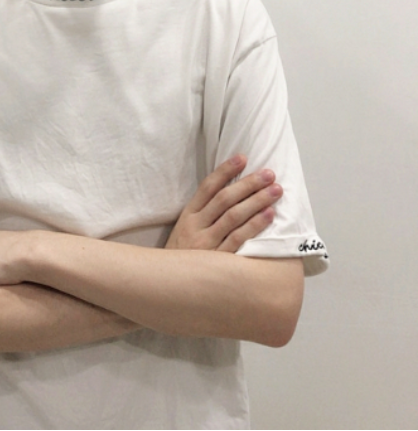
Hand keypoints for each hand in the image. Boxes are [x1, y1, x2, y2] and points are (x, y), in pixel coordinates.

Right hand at [165, 155, 281, 251]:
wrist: (168, 287)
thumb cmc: (183, 258)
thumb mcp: (184, 231)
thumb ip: (203, 214)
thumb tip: (230, 192)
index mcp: (188, 216)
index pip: (208, 187)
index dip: (225, 171)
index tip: (242, 158)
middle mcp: (196, 226)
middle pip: (225, 199)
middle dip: (248, 184)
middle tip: (268, 173)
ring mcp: (207, 244)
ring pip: (234, 216)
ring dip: (256, 201)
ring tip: (275, 190)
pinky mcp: (217, 261)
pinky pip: (238, 239)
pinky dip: (254, 225)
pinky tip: (269, 215)